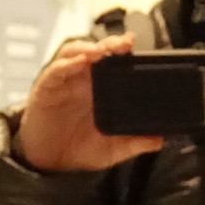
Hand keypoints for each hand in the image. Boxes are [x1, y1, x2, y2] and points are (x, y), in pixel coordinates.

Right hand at [14, 35, 163, 172]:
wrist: (49, 162)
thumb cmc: (78, 149)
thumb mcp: (111, 150)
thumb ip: (133, 144)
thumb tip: (158, 141)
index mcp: (99, 90)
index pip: (113, 64)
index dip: (125, 54)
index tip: (138, 48)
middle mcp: (82, 81)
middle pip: (97, 53)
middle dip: (111, 44)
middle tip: (126, 43)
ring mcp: (64, 82)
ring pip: (75, 54)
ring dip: (89, 47)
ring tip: (103, 49)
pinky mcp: (46, 88)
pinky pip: (56, 70)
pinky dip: (67, 63)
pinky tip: (79, 62)